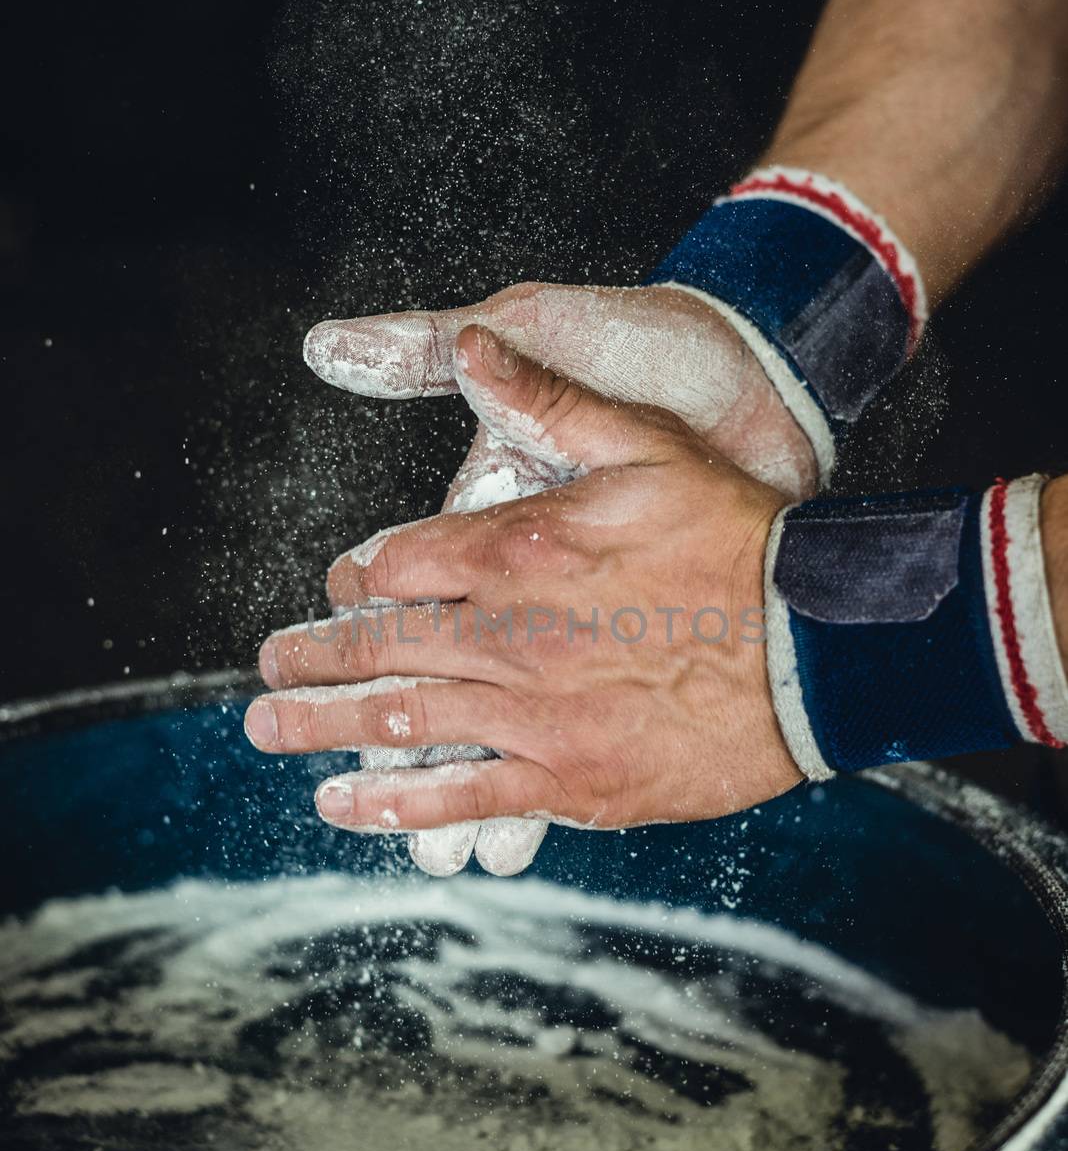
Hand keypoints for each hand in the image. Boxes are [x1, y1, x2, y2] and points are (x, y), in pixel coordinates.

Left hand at [248, 326, 800, 835]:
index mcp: (516, 551)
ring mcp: (531, 716)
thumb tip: (471, 347)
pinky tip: (340, 803)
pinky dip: (393, 803)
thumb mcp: (648, 444)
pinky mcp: (568, 779)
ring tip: (267, 726)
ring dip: (320, 724)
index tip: (341, 587)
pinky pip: (459, 797)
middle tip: (267, 665)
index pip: (395, 564)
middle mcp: (506, 636)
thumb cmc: (739, 540)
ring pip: (398, 721)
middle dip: (311, 655)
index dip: (356, 576)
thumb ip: (548, 402)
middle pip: (376, 646)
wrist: (817, 647)